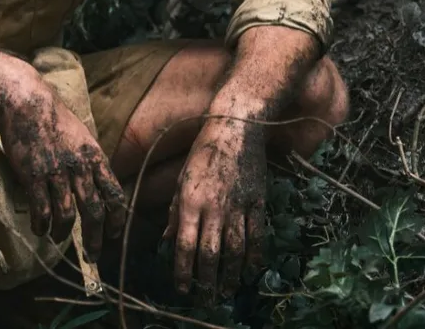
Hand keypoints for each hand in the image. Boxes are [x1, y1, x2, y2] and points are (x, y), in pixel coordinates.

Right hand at [0, 74, 126, 259]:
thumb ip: (90, 161)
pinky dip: (42, 225)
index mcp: (95, 157)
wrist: (26, 102)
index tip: (114, 235)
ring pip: (67, 216)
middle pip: (94, 212)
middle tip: (93, 254)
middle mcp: (80, 167)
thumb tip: (98, 185)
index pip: (115, 195)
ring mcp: (57, 172)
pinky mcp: (34, 176)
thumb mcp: (83, 136)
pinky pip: (42, 210)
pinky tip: (40, 228)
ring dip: (63, 233)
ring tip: (58, 238)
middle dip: (95, 239)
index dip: (117, 220)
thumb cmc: (54, 118)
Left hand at [165, 118, 266, 297]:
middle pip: (210, 254)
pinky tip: (251, 271)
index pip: (185, 246)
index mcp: (190, 201)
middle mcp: (214, 208)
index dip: (183, 272)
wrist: (236, 128)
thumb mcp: (181, 178)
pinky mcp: (257, 203)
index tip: (182, 288)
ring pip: (235, 251)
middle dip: (207, 281)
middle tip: (206, 297)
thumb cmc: (203, 151)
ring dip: (232, 276)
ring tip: (227, 291)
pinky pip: (257, 237)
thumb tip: (167, 242)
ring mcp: (238, 207)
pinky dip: (255, 258)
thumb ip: (175, 213)